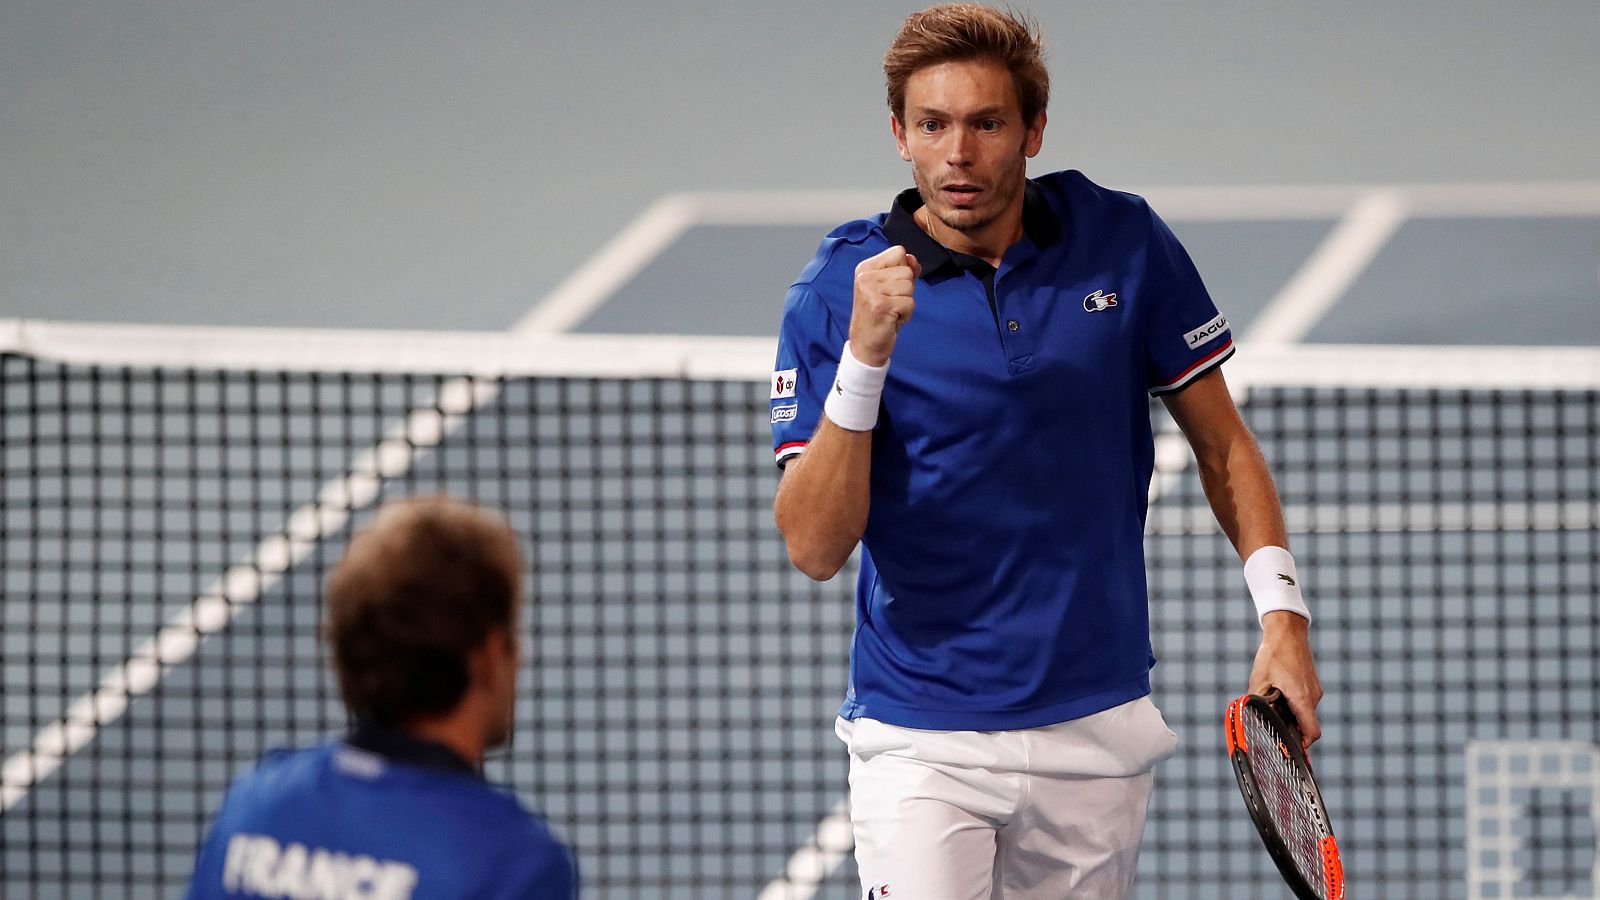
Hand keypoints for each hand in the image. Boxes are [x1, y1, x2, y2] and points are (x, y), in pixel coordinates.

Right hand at [850, 245, 920, 365]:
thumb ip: (902, 270)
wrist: (865, 344)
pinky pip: (910, 302)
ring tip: (891, 311)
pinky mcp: (881, 305)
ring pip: (909, 286)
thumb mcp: (888, 288)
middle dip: (905, 290)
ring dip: (906, 302)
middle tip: (890, 303)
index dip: (903, 269)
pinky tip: (892, 319)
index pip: (898, 252)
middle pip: (907, 271)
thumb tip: (912, 259)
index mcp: (865, 268)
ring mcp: (871, 291)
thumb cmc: (879, 315)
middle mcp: (865, 277)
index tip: (892, 287)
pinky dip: (906, 314)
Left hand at [1248, 611, 1322, 744]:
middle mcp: (1313, 696)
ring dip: (1290, 712)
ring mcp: (1314, 689)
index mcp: (1302, 699)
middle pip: (1306, 723)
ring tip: (1272, 700)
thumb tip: (1252, 718)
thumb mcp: (1258, 680)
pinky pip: (1304, 700)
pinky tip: (1278, 691)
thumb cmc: (1273, 654)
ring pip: (1304, 711)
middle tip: (1272, 724)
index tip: (1290, 749)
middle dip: (1290, 727)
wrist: (1287, 631)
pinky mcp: (1312, 683)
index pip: (1311, 733)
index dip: (1302, 745)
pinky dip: (1292, 701)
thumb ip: (1258, 702)